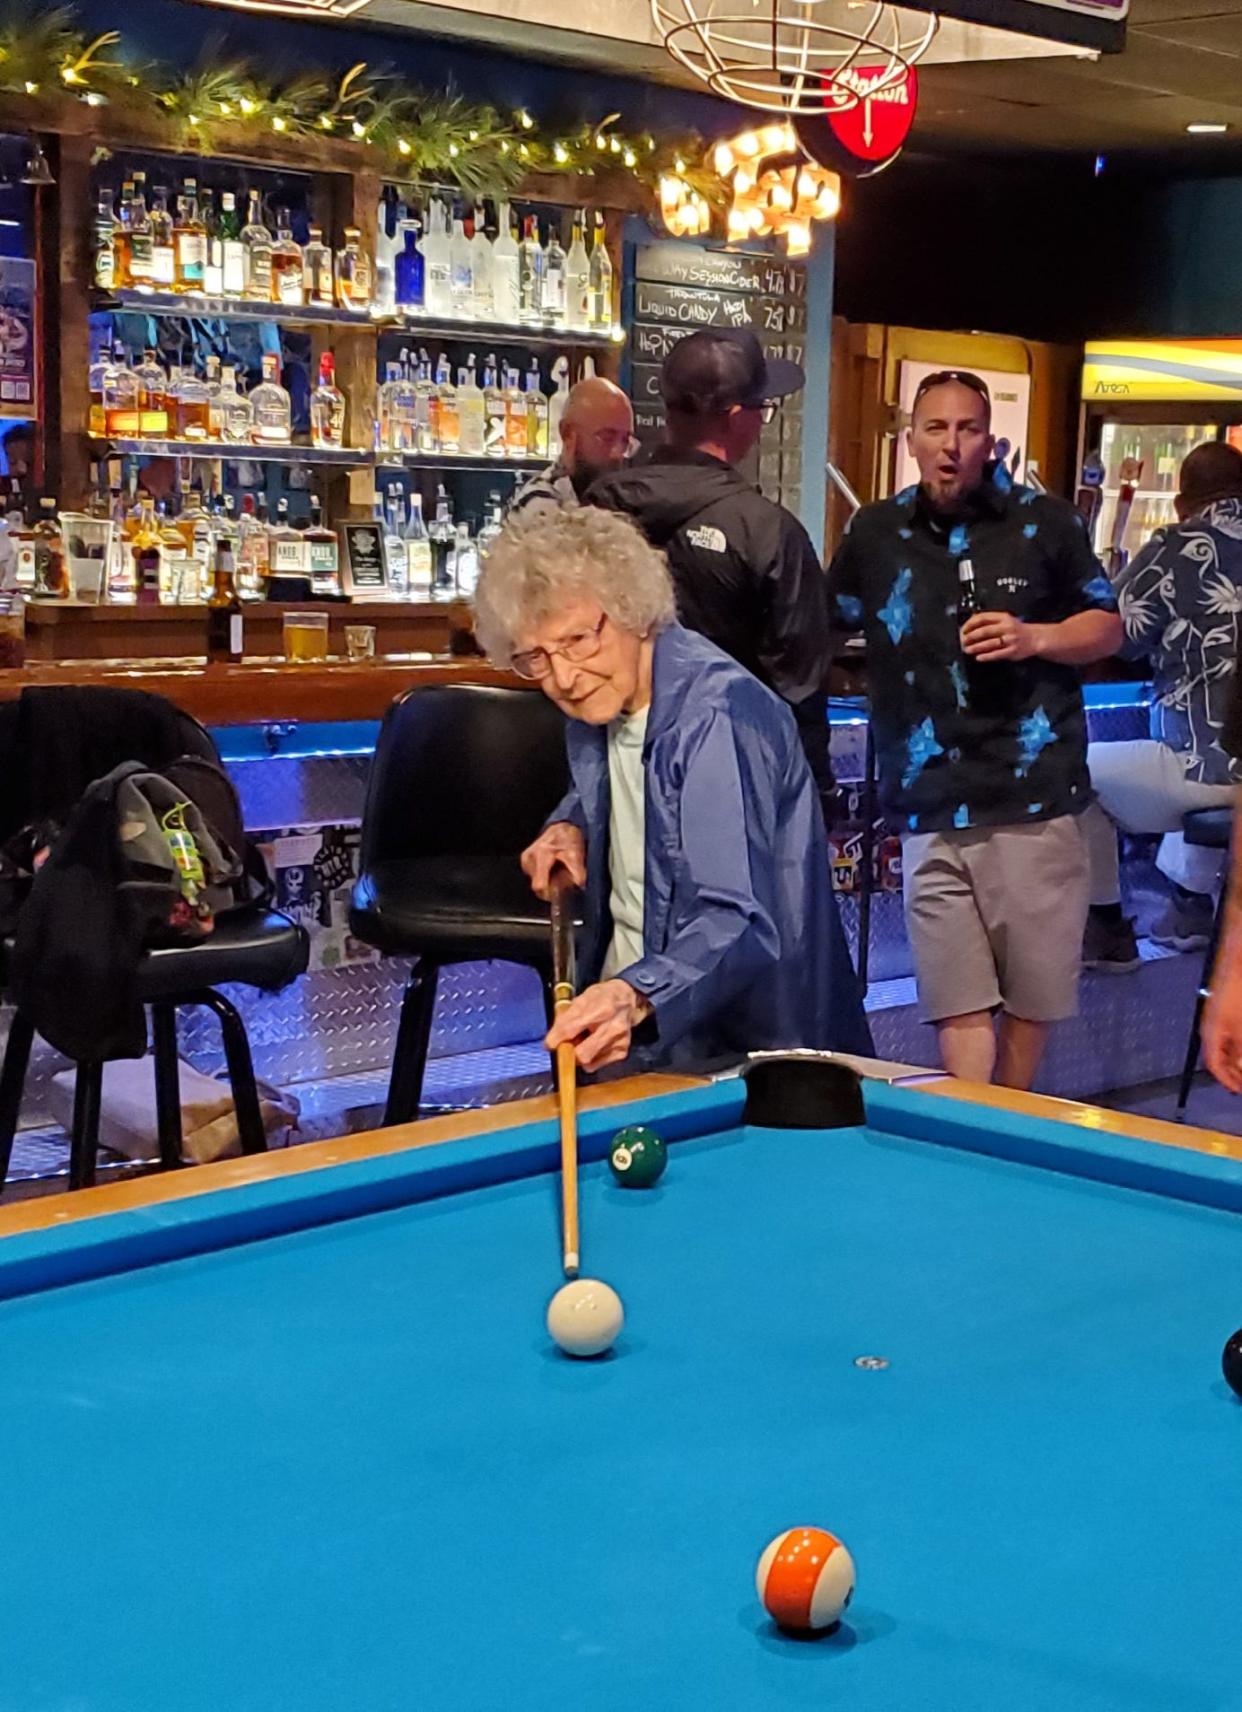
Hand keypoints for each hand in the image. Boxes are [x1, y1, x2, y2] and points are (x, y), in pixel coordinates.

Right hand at [521, 821, 585, 900]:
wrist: (561, 827)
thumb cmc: (568, 838)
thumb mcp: (577, 854)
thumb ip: (578, 871)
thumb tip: (579, 885)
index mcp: (542, 855)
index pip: (539, 885)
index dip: (550, 892)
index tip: (559, 891)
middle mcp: (530, 857)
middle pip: (537, 886)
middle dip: (551, 886)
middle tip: (562, 878)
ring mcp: (526, 859)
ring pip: (536, 882)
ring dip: (548, 881)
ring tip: (558, 871)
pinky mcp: (525, 861)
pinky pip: (534, 877)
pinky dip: (544, 876)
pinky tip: (552, 868)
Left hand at [545, 979, 650, 1072]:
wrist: (628, 998)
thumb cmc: (602, 997)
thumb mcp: (582, 998)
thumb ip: (566, 1017)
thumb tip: (552, 1038)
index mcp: (601, 1009)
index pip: (571, 1029)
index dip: (556, 1039)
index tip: (548, 1044)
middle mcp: (612, 1027)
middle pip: (582, 1054)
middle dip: (569, 1052)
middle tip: (564, 1045)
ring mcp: (619, 1041)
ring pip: (588, 1062)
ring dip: (579, 1055)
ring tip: (581, 1042)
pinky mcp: (622, 1051)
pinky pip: (597, 1064)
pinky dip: (591, 1058)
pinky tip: (593, 1045)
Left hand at [961, 611, 1043, 661]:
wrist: (1035, 638)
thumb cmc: (1016, 630)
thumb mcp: (1005, 620)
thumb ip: (990, 620)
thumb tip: (970, 622)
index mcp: (1003, 617)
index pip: (983, 618)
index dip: (970, 624)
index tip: (963, 629)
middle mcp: (1007, 627)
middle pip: (985, 631)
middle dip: (971, 637)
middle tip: (963, 641)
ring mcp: (1010, 640)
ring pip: (989, 643)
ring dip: (976, 647)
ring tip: (967, 650)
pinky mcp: (1012, 651)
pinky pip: (997, 654)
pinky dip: (986, 656)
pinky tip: (978, 657)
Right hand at [1203, 950, 1241, 1093]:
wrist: (1237, 964)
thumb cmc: (1237, 992)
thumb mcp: (1241, 1030)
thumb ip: (1240, 1053)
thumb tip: (1240, 1068)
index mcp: (1211, 1034)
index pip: (1215, 1066)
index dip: (1228, 1081)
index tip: (1238, 1090)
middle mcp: (1212, 1028)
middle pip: (1221, 1058)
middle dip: (1235, 1071)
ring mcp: (1221, 1019)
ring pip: (1228, 1046)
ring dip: (1239, 1058)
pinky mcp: (1229, 1012)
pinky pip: (1233, 1035)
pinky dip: (1239, 1045)